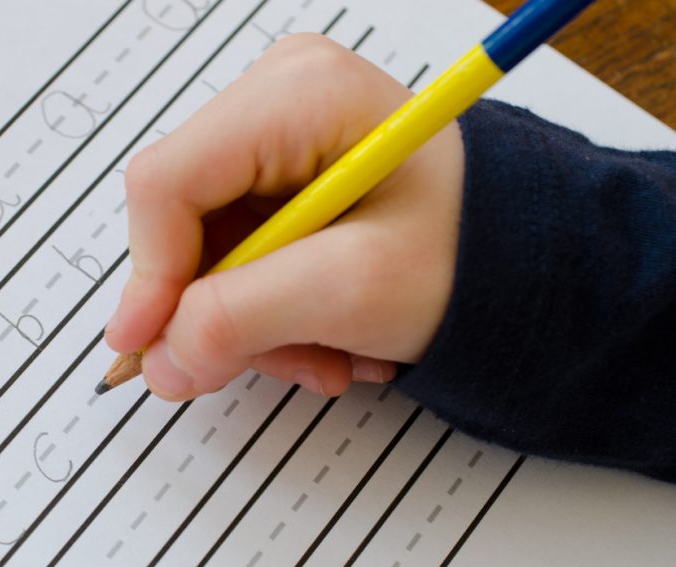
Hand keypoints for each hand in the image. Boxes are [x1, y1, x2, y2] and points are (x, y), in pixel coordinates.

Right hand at [105, 33, 463, 400]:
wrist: (526, 260)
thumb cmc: (472, 253)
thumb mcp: (353, 291)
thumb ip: (242, 320)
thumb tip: (161, 359)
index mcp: (297, 95)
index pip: (167, 183)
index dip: (149, 275)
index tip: (155, 349)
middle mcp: (277, 101)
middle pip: (182, 221)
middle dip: (220, 308)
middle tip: (274, 362)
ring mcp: (277, 139)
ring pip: (206, 250)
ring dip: (252, 321)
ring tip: (324, 356)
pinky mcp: (281, 177)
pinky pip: (236, 255)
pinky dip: (268, 310)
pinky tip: (323, 333)